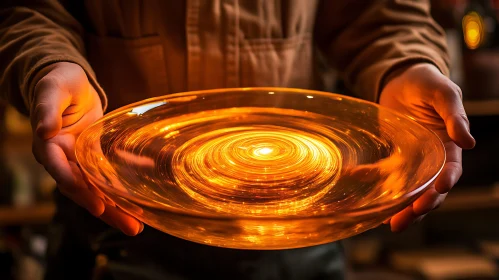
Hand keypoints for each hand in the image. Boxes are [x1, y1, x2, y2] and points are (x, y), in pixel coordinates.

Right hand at [31, 62, 142, 235]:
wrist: (70, 84)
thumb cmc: (58, 83)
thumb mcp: (52, 90)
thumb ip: (47, 108)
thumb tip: (43, 130)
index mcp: (49, 147)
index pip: (62, 173)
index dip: (79, 190)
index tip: (98, 205)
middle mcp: (63, 160)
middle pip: (82, 191)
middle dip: (105, 210)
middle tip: (131, 227)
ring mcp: (79, 161)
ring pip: (96, 190)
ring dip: (116, 209)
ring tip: (138, 226)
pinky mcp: (94, 158)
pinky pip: (108, 177)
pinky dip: (124, 189)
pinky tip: (144, 202)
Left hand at [379, 63, 474, 231]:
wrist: (402, 80)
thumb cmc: (427, 83)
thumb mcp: (443, 93)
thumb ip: (454, 114)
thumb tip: (468, 142)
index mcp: (450, 145)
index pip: (452, 170)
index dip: (446, 181)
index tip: (437, 190)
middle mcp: (434, 158)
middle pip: (430, 190)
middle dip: (420, 207)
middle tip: (403, 221)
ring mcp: (414, 161)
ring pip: (410, 191)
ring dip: (402, 208)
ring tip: (389, 223)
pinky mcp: (395, 159)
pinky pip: (387, 177)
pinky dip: (378, 187)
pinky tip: (366, 196)